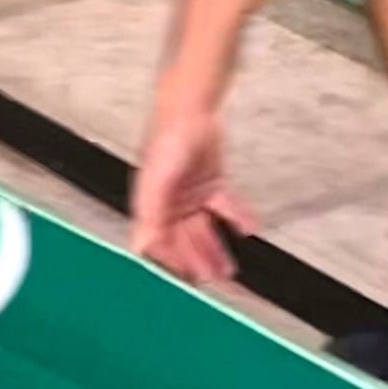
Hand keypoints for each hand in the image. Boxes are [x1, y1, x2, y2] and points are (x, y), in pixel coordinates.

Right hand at [130, 109, 253, 284]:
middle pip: (184, 239)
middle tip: (213, 280)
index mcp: (153, 204)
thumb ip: (150, 216)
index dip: (173, 261)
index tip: (187, 279)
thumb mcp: (157, 181)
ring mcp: (191, 194)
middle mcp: (170, 203)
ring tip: (228, 270)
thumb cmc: (168, 139)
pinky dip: (236, 218)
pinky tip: (248, 230)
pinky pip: (225, 207)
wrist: (190, 108)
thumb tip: (139, 246)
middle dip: (198, 260)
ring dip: (215, 248)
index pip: (161, 241)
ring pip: (204, 228)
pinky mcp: (211, 183)